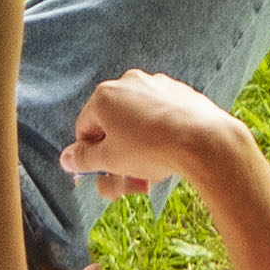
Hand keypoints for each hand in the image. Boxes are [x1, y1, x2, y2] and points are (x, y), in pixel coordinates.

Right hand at [58, 70, 253, 200]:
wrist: (203, 140)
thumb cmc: (151, 148)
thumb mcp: (110, 160)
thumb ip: (84, 159)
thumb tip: (67, 158)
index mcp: (105, 96)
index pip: (85, 129)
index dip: (90, 156)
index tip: (101, 174)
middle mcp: (128, 83)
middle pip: (112, 128)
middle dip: (116, 160)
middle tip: (126, 185)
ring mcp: (156, 86)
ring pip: (137, 125)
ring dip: (137, 154)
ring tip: (148, 179)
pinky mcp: (179, 92)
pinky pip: (159, 118)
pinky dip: (158, 137)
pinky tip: (167, 158)